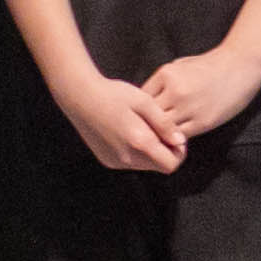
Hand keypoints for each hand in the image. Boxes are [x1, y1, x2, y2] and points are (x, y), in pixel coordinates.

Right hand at [68, 74, 186, 174]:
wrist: (79, 96)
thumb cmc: (114, 94)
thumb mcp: (145, 103)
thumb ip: (164, 124)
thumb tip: (180, 141)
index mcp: (139, 143)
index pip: (170, 165)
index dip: (179, 153)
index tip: (175, 136)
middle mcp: (126, 158)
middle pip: (158, 166)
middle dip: (165, 151)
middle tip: (159, 129)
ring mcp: (114, 161)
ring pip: (144, 165)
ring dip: (150, 151)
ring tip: (143, 127)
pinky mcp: (106, 160)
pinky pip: (130, 162)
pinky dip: (136, 152)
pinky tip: (128, 131)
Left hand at [140, 43, 260, 143]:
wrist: (241, 65)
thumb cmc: (210, 65)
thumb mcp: (181, 65)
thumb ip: (162, 82)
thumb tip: (146, 100)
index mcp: (166, 74)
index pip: (141, 99)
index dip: (140, 110)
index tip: (141, 117)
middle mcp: (175, 91)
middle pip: (149, 116)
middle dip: (147, 124)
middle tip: (143, 133)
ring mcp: (189, 107)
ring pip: (163, 129)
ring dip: (160, 134)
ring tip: (157, 139)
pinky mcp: (203, 121)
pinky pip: (180, 136)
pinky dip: (175, 139)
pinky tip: (173, 140)